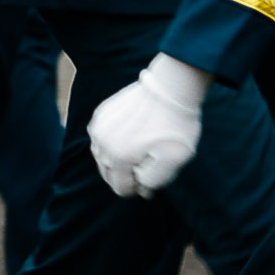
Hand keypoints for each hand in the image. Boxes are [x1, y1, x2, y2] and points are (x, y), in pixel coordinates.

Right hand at [86, 54, 210, 197]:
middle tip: (148, 160)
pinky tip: (129, 135)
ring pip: (102, 157)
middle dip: (127, 174)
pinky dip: (111, 142)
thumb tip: (142, 188)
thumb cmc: (176, 124)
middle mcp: (103, 143)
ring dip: (117, 159)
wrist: (172, 86)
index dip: (139, 186)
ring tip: (139, 148)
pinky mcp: (101, 113)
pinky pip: (100, 138)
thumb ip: (154, 180)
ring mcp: (99, 126)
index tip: (154, 172)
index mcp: (119, 158)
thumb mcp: (174, 159)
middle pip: (108, 174)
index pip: (121, 188)